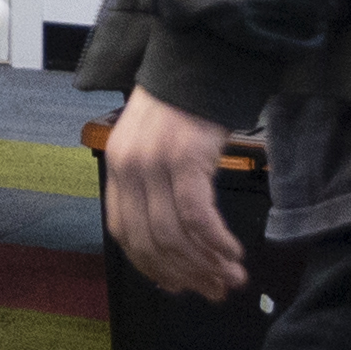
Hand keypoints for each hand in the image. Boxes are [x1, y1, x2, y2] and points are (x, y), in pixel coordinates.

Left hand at [101, 88, 246, 303]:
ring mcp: (154, 164)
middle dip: (184, 274)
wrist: (200, 59)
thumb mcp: (157, 147)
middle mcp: (129, 168)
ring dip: (205, 264)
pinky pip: (197, 216)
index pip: (124, 233)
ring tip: (230, 277)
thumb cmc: (186, 106)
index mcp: (118, 168)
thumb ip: (156, 189)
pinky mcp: (185, 158)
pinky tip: (232, 252)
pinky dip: (215, 242)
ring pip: (174, 235)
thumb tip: (174, 244)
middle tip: (213, 290)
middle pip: (150, 241)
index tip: (177, 286)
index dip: (151, 267)